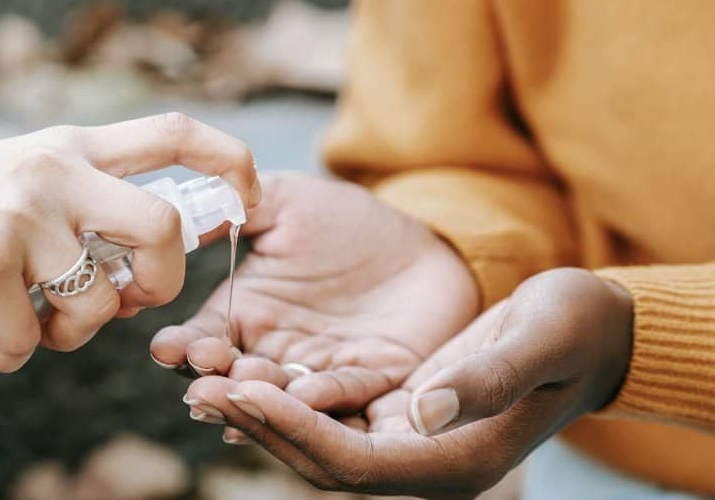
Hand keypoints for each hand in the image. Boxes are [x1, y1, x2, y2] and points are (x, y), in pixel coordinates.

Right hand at [0, 113, 259, 372]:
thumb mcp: (16, 179)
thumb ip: (78, 204)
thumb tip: (134, 279)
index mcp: (66, 146)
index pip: (172, 131)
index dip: (229, 159)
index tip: (252, 195)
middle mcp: (51, 172)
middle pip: (162, 228)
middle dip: (163, 280)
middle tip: (131, 299)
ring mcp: (18, 218)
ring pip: (96, 304)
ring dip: (69, 335)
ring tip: (28, 324)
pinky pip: (27, 343)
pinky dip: (10, 356)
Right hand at [151, 173, 477, 434]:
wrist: (423, 240)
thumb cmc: (345, 220)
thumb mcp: (284, 201)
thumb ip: (232, 209)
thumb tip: (178, 216)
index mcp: (244, 314)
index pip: (203, 338)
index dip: (183, 347)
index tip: (168, 349)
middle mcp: (274, 352)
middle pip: (234, 378)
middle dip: (215, 382)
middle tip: (202, 382)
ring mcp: (319, 371)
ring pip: (283, 395)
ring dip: (263, 397)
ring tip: (247, 386)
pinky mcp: (373, 382)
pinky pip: (345, 395)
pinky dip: (323, 399)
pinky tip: (303, 395)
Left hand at [183, 268, 633, 498]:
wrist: (592, 331)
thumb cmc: (574, 328)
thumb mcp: (539, 338)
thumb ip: (485, 376)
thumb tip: (419, 410)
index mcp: (456, 458)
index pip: (356, 463)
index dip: (296, 431)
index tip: (244, 391)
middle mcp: (426, 461)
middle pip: (323, 461)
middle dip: (260, 426)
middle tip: (199, 386)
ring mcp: (411, 441)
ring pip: (318, 441)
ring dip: (262, 414)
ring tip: (203, 379)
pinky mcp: (400, 414)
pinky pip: (330, 418)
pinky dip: (286, 399)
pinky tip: (244, 372)